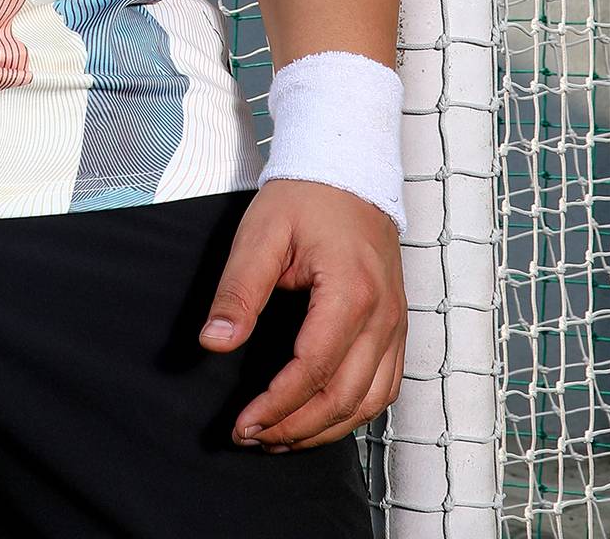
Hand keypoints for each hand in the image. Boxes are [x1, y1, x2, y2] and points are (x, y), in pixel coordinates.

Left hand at [197, 177, 405, 449]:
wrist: (347, 171)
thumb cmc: (304, 197)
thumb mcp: (260, 234)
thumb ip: (238, 291)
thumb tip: (213, 343)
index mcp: (350, 292)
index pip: (313, 369)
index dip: (277, 405)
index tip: (243, 424)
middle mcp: (383, 315)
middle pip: (343, 397)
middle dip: (295, 427)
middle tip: (252, 438)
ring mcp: (396, 323)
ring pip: (368, 401)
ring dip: (324, 430)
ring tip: (279, 438)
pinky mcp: (396, 327)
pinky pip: (383, 386)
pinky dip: (351, 412)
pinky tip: (319, 418)